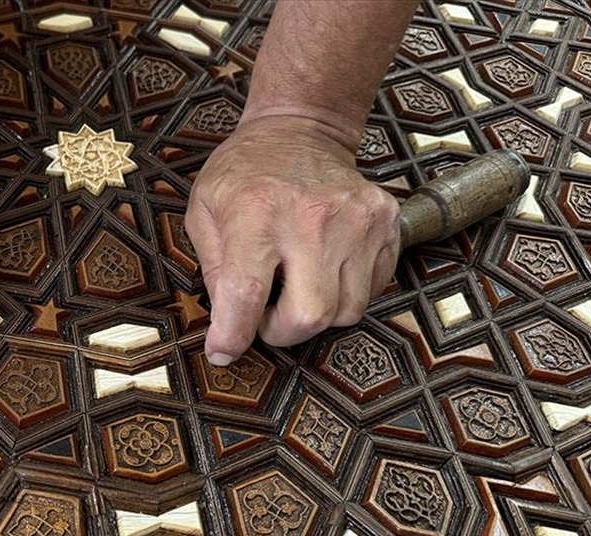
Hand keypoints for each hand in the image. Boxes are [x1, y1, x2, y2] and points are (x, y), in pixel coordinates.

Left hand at [184, 114, 399, 365]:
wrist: (300, 130)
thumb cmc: (245, 174)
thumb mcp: (205, 211)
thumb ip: (214, 269)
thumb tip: (228, 324)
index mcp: (256, 213)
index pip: (246, 294)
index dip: (233, 335)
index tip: (223, 351)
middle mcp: (312, 217)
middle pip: (309, 316)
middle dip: (283, 332)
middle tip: (266, 317)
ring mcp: (357, 218)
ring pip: (347, 311)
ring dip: (316, 315)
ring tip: (294, 289)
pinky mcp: (386, 221)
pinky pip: (373, 288)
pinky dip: (346, 294)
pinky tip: (323, 271)